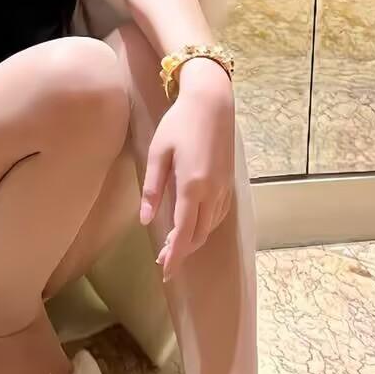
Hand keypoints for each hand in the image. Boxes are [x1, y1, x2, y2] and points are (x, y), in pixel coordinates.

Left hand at [138, 60, 236, 280]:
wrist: (212, 103)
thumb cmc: (179, 124)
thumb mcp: (159, 153)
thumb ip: (153, 189)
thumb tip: (146, 220)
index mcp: (191, 187)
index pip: (182, 232)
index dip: (174, 254)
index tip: (165, 271)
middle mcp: (211, 192)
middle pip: (199, 234)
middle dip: (182, 251)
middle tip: (164, 261)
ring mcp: (224, 187)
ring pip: (211, 226)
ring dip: (194, 239)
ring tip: (176, 245)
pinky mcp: (229, 181)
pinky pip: (218, 214)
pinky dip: (206, 226)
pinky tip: (195, 224)